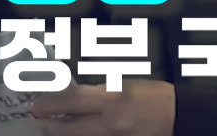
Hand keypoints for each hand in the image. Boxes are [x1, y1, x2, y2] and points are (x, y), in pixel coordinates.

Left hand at [32, 81, 174, 135]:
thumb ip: (98, 93)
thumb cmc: (154, 97)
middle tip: (39, 122)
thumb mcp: (124, 85)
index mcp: (113, 100)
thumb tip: (74, 98)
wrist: (179, 116)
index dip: (51, 104)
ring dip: (66, 135)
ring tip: (53, 131)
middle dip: (52, 127)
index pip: (74, 101)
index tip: (36, 105)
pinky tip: (78, 135)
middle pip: (72, 129)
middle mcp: (111, 123)